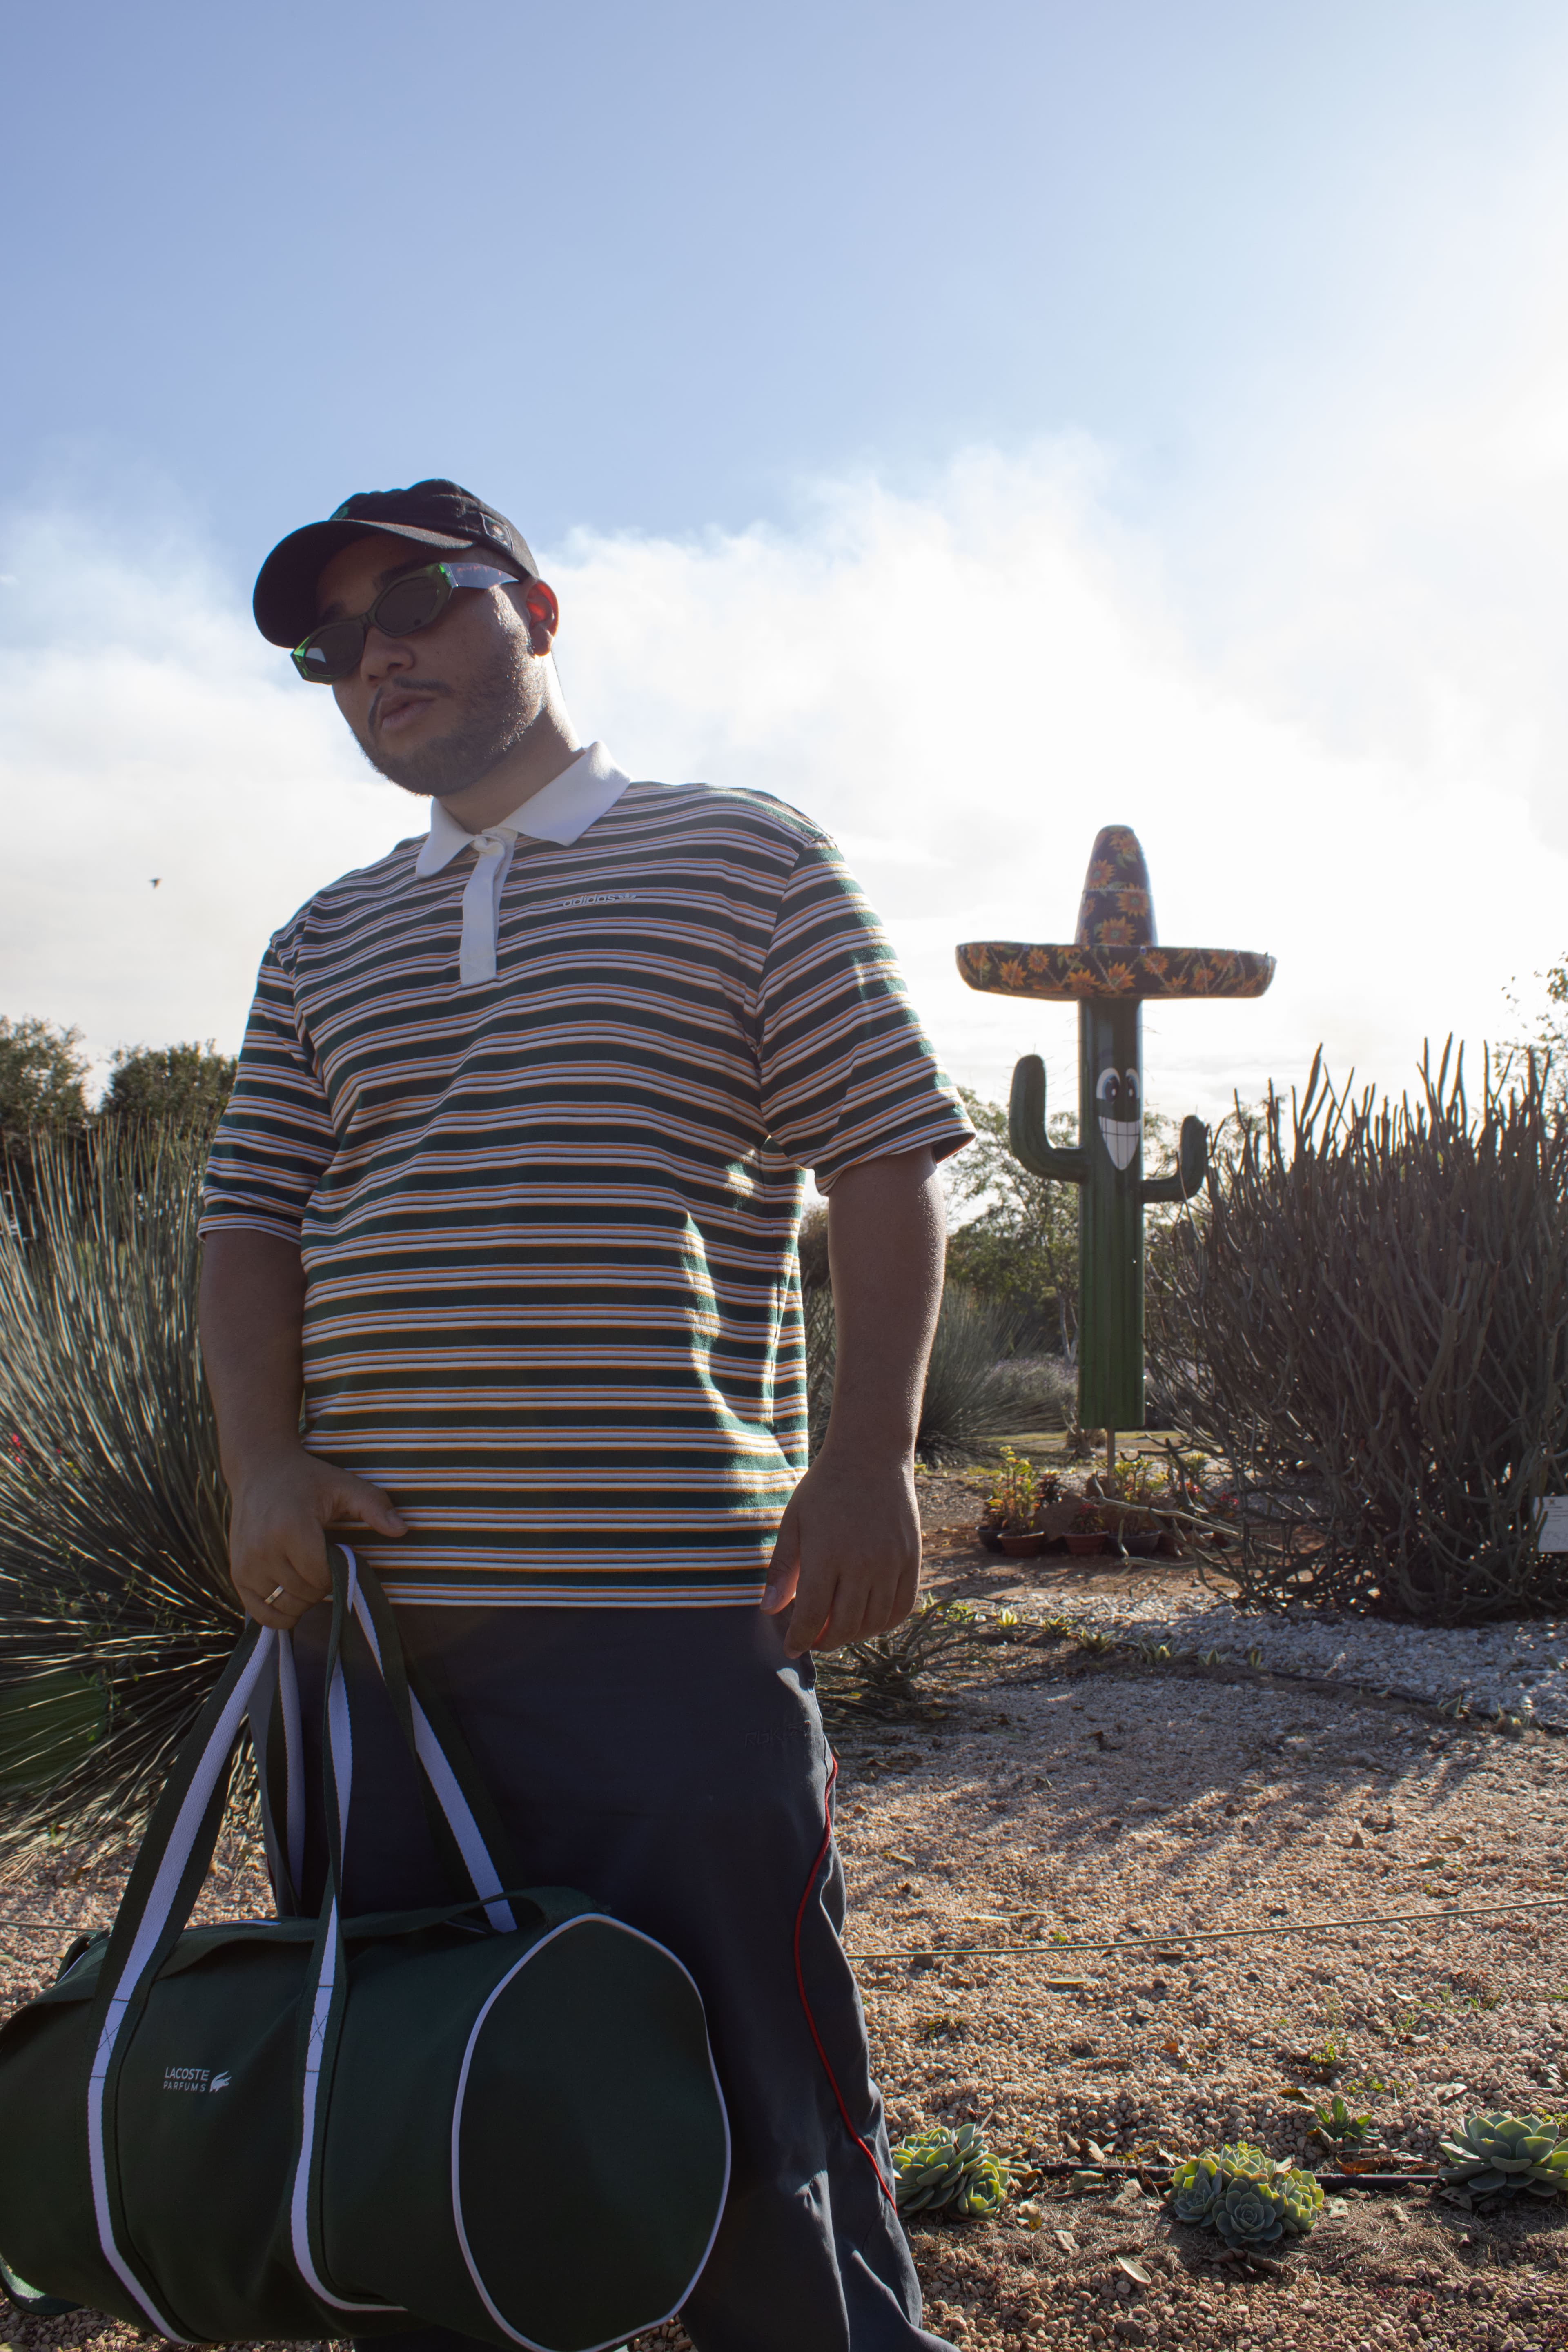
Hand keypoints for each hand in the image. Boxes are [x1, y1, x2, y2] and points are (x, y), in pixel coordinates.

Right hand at [227, 1446, 406, 1627]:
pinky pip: (260, 1613)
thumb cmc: (308, 1479)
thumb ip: (375, 1508)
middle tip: (321, 1559)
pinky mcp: (236, 1574)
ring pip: (284, 1608)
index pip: (321, 1579)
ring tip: (304, 1570)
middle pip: (304, 1595)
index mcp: (291, 1529)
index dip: (336, 1572)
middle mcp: (262, 1550)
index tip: (336, 1552)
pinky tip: (288, 1590)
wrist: (260, 1468)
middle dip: (320, 1585)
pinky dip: (278, 1611)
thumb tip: (402, 1530)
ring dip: (302, 1598)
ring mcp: (245, 1564)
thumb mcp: (345, 1486)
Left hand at [761, 1448, 921, 1657]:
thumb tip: (769, 1612)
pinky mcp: (911, 1558)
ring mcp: (891, 1562)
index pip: (812, 1616)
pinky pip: (901, 1606)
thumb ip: (782, 1569)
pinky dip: (884, 1622)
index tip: (792, 1647)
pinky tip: (868, 1620)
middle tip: (814, 1640)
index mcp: (826, 1555)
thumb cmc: (825, 1488)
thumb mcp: (794, 1522)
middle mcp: (862, 1563)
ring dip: (854, 1635)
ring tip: (838, 1630)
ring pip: (874, 1621)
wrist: (871, 1455)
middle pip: (844, 1625)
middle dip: (825, 1641)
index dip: (800, 1638)